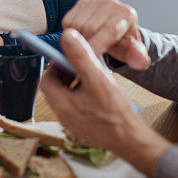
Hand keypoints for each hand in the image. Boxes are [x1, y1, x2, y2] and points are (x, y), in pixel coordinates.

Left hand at [40, 29, 170, 174]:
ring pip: (66, 97)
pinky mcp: (83, 128)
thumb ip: (81, 56)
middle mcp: (63, 116)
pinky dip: (82, 96)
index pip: (46, 80)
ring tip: (91, 76)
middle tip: (80, 65)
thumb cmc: (115, 112)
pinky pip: (76, 107)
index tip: (68, 57)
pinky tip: (98, 91)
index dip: (55, 65)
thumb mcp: (97, 77)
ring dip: (74, 84)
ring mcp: (73, 123)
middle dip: (65, 74)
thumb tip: (67, 37)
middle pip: (55, 88)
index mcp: (61, 104)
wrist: (131, 140)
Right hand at [62, 0, 149, 69]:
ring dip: (76, 40)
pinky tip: (79, 38)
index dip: (97, 45)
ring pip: (76, 25)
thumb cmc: (123, 42)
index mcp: (126, 14)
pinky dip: (70, 33)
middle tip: (85, 57)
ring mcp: (96, 2)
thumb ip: (136, 57)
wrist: (117, 31)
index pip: (109, 30)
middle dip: (85, 45)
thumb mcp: (132, 52)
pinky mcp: (82, 3)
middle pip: (90, 28)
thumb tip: (141, 61)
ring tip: (84, 48)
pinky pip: (68, 21)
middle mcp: (111, 4)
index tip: (89, 57)